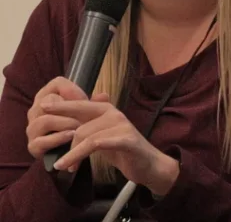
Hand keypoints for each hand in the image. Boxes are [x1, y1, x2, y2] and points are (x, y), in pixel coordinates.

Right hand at [25, 76, 107, 159]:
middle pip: (48, 101)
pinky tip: (71, 137)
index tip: (84, 100)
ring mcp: (32, 129)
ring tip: (79, 128)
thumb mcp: (88, 113)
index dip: (73, 90)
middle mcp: (36, 110)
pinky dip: (58, 139)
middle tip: (83, 117)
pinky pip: (41, 141)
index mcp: (47, 96)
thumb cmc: (78, 125)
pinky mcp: (33, 146)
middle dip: (69, 109)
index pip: (57, 83)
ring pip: (44, 120)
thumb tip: (104, 96)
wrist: (69, 151)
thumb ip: (95, 104)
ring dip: (65, 124)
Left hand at [41, 98, 179, 195]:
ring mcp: (122, 126)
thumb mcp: (103, 134)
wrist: (148, 165)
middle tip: (54, 155)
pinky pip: (97, 144)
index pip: (80, 104)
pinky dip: (79, 155)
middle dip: (64, 138)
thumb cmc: (123, 150)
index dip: (61, 105)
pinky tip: (71, 166)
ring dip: (71, 154)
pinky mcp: (127, 140)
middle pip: (80, 122)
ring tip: (63, 167)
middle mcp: (115, 114)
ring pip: (86, 136)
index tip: (42, 106)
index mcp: (108, 110)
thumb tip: (71, 113)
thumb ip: (89, 123)